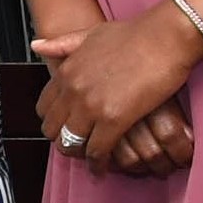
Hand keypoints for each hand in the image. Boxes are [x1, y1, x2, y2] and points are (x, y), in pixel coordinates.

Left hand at [30, 7, 202, 171]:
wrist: (166, 36)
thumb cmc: (135, 34)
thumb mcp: (91, 34)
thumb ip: (62, 44)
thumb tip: (36, 45)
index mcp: (66, 71)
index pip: (44, 108)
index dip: (54, 122)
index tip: (66, 128)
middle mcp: (73, 90)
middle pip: (53, 130)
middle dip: (63, 141)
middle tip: (78, 149)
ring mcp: (91, 105)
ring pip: (71, 143)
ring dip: (79, 155)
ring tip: (88, 161)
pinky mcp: (115, 119)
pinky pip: (97, 151)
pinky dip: (98, 164)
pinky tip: (102, 168)